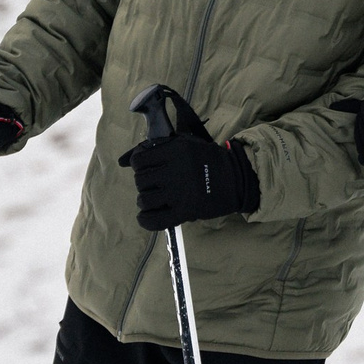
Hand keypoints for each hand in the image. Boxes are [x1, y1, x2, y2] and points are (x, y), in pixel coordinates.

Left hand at [119, 105, 260, 229]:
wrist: (236, 179)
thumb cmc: (209, 159)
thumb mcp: (187, 143)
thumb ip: (162, 147)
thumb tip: (128, 158)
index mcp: (176, 151)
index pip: (139, 160)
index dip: (139, 164)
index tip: (146, 166)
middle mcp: (175, 171)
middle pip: (140, 180)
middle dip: (144, 182)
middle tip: (154, 184)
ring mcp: (179, 193)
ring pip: (144, 199)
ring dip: (145, 200)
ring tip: (154, 198)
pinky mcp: (184, 212)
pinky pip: (153, 220)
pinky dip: (145, 220)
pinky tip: (147, 215)